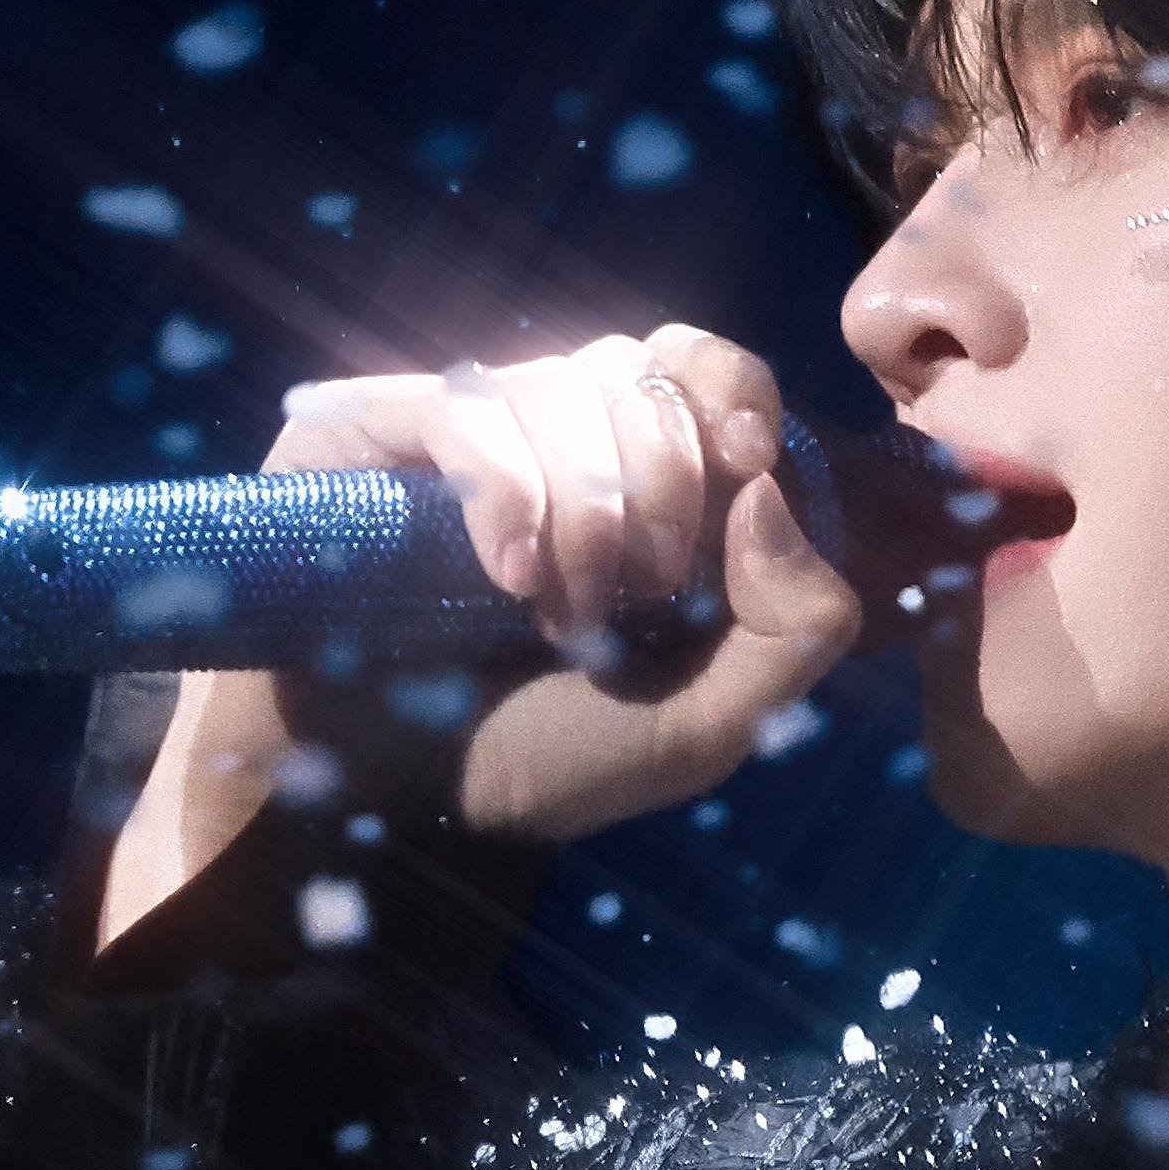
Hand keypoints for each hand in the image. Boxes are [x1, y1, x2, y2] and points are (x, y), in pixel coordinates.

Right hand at [94, 323, 860, 958]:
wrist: (389, 802)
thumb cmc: (541, 760)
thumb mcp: (705, 728)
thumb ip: (793, 630)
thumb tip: (770, 486)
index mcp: (642, 481)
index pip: (705, 367)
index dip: (735, 394)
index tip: (748, 460)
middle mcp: (555, 434)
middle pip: (649, 372)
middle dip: (667, 489)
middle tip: (636, 600)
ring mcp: (465, 428)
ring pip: (565, 386)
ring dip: (587, 513)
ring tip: (555, 618)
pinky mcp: (375, 431)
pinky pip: (469, 410)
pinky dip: (509, 492)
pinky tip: (509, 576)